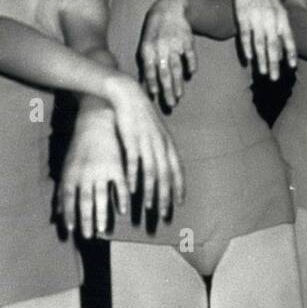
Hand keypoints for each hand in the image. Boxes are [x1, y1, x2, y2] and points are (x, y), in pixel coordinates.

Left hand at [58, 107, 126, 238]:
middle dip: (86, 219)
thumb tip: (56, 215)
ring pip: (101, 196)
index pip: (68, 198)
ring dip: (102, 214)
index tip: (71, 229)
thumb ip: (62, 193)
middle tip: (88, 236)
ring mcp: (101, 169)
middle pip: (84, 200)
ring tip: (103, 230)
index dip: (69, 214)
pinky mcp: (116, 165)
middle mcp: (85, 173)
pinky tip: (122, 211)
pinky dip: (121, 199)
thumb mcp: (66, 168)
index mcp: (71, 173)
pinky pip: (119, 186)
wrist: (96, 122)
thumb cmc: (79, 148)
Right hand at [104, 72, 184, 216]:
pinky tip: (133, 190)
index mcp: (167, 142)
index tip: (179, 202)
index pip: (177, 168)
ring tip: (150, 207)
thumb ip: (158, 146)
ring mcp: (147, 143)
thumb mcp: (153, 130)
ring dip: (152, 191)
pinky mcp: (133, 140)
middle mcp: (160, 144)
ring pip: (153, 172)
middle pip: (167, 175)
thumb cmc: (139, 113)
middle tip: (165, 213)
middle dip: (167, 196)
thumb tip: (161, 160)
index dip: (179, 186)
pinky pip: (136, 163)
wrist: (127, 94)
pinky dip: (136, 178)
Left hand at [138, 0, 195, 108]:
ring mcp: (175, 44)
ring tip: (179, 96)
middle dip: (167, 90)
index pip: (150, 70)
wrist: (169, 9)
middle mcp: (161, 48)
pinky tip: (191, 74)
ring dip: (178, 83)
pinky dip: (191, 64)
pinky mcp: (187, 40)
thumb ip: (146, 65)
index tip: (155, 95)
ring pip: (177, 67)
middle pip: (164, 73)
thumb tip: (144, 86)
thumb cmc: (154, 32)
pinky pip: (190, 55)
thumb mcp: (145, 46)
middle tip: (171, 105)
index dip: (152, 82)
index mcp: (148, 50)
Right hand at [231, 0, 296, 79]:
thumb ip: (281, 29)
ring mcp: (256, 18)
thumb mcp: (279, 10)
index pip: (288, 38)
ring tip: (262, 73)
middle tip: (274, 78)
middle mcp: (270, 19)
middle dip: (274, 63)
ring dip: (261, 59)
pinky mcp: (243, 16)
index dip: (290, 53)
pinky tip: (249, 59)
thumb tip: (285, 51)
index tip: (292, 67)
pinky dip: (247, 47)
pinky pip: (245, 35)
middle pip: (273, 45)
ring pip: (260, 43)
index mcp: (281, 17)